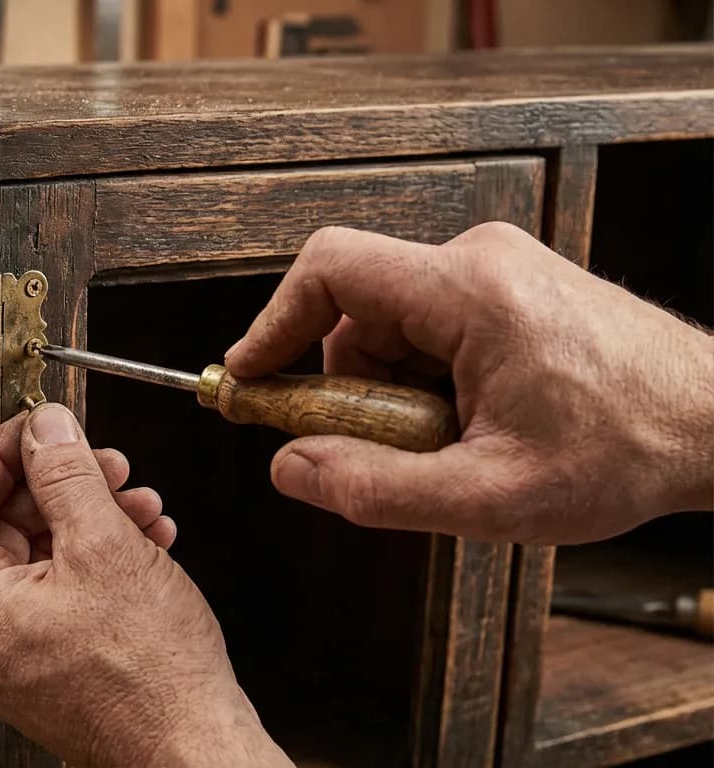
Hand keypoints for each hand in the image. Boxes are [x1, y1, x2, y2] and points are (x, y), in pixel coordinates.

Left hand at [0, 405, 291, 766]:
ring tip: (138, 506)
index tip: (37, 429)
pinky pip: (55, 597)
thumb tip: (44, 429)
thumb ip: (65, 474)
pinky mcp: (44, 673)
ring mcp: (9, 661)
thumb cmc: (150, 673)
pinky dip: (94, 563)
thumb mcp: (104, 544)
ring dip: (86, 520)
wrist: (192, 746)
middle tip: (103, 464)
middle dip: (58, 487)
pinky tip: (142, 544)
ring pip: (35, 562)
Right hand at [225, 222, 712, 543]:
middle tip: (377, 453)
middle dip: (348, 389)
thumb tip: (290, 469)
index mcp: (470, 291)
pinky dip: (425, 385)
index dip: (272, 324)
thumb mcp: (491, 495)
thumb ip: (374, 488)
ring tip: (453, 448)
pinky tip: (472, 428)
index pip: (331, 270)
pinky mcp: (508, 290)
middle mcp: (479, 260)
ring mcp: (497, 271)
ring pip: (391, 328)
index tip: (246, 378)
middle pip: (356, 312)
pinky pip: (428, 331)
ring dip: (392, 394)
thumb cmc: (629, 449)